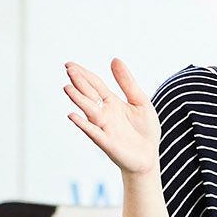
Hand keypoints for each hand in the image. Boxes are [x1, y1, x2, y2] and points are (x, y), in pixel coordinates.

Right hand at [64, 60, 160, 176]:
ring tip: (67, 88)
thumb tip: (114, 59)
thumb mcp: (140, 101)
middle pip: (89, 94)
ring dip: (78, 100)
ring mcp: (104, 127)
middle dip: (79, 82)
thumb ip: (127, 82)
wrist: (149, 157)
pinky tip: (72, 115)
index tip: (69, 65)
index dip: (84, 74)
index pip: (95, 85)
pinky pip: (93, 132)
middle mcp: (104, 114)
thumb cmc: (145, 130)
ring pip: (88, 111)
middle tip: (68, 69)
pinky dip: (83, 124)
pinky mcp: (107, 143)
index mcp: (112, 102)